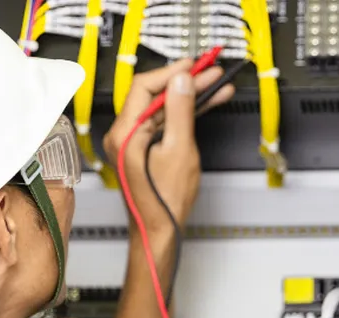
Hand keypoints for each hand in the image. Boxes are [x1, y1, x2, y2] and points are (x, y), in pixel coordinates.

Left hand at [102, 59, 234, 238]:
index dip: (170, 72)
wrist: (160, 231)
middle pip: (153, 96)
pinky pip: (163, 123)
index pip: (143, 87)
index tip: (193, 65)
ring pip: (161, 108)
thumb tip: (180, 82)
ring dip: (188, 96)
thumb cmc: (164, 202)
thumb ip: (179, 111)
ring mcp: (132, 142)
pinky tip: (205, 104)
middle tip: (209, 72)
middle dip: (184, 82)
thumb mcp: (179, 150)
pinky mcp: (143, 149)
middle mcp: (123, 135)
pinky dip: (184, 113)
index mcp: (125, 133)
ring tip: (215, 86)